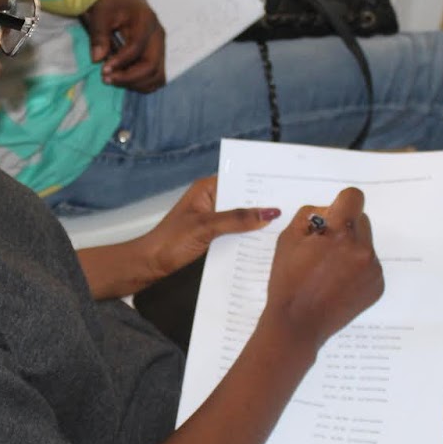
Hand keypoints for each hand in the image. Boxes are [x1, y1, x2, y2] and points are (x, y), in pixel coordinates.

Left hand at [83, 0, 167, 91]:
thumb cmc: (112, 0)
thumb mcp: (101, 12)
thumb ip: (99, 35)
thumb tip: (97, 59)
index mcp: (145, 21)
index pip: (136, 48)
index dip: (120, 63)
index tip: (102, 70)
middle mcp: (158, 35)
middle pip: (151, 67)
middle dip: (128, 78)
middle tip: (107, 78)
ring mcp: (160, 46)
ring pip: (157, 76)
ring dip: (136, 83)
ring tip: (115, 79)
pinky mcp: (158, 54)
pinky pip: (156, 76)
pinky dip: (142, 83)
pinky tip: (124, 79)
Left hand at [137, 176, 279, 282]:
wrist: (150, 264)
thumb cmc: (171, 241)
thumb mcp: (206, 228)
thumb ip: (237, 219)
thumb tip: (269, 212)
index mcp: (206, 188)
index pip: (239, 179)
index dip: (260, 182)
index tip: (285, 185)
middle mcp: (211, 199)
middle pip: (242, 198)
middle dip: (262, 203)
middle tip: (291, 206)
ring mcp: (212, 217)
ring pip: (240, 216)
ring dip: (256, 222)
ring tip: (284, 223)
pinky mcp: (212, 234)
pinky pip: (235, 231)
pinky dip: (247, 236)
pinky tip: (264, 241)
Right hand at [262, 188, 384, 349]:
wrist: (298, 323)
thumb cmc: (288, 281)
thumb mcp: (288, 238)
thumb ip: (311, 215)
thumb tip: (331, 211)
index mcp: (340, 234)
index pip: (354, 198)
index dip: (341, 204)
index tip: (333, 217)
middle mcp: (362, 249)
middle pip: (361, 221)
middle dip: (344, 228)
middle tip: (323, 249)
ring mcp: (373, 270)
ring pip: (365, 244)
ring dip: (351, 250)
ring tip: (328, 271)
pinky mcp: (378, 286)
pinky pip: (369, 265)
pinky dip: (356, 270)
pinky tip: (337, 284)